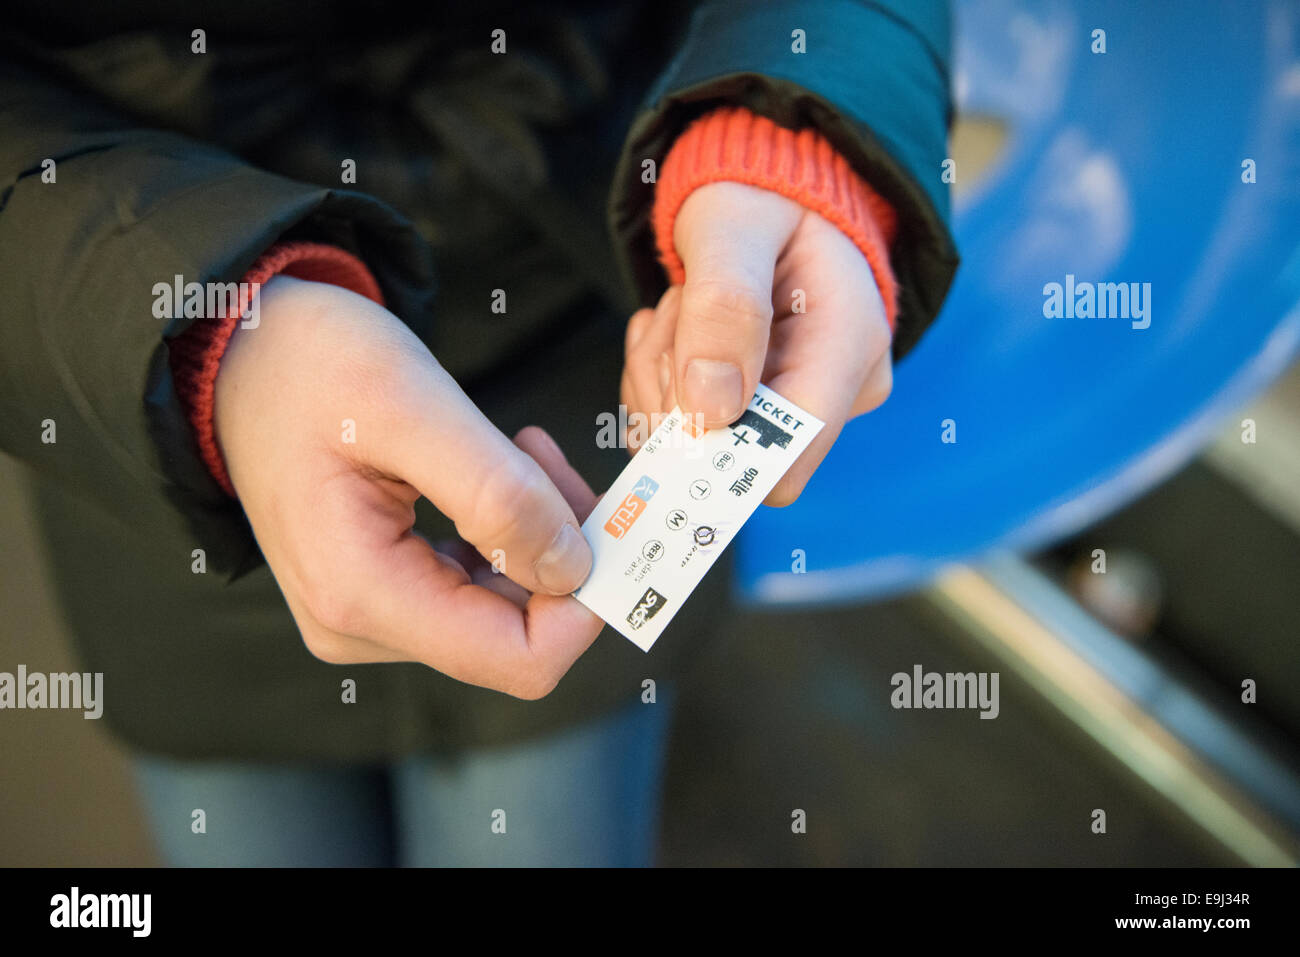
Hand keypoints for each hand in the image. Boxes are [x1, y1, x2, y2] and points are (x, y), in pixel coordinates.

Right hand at [214, 275, 601, 698]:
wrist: (240, 350)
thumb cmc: (311, 363)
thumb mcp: (414, 406)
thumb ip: (497, 494)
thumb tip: (572, 568)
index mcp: (361, 593)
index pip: (518, 660)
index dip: (584, 604)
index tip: (601, 518)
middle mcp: (359, 625)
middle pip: (517, 635)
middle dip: (561, 553)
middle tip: (551, 458)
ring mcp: (366, 613)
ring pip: (503, 609)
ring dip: (536, 535)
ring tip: (521, 450)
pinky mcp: (377, 589)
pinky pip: (475, 586)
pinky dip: (507, 533)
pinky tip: (498, 469)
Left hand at [620, 181, 892, 504]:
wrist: (768, 191)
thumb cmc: (762, 194)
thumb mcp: (734, 224)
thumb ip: (723, 305)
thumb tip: (709, 410)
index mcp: (848, 348)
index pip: (787, 460)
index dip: (717, 450)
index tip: (673, 394)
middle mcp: (835, 390)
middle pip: (730, 449)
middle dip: (674, 390)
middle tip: (674, 313)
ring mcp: (797, 402)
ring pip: (696, 439)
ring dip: (659, 375)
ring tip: (678, 306)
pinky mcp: (759, 406)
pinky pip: (683, 425)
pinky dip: (657, 379)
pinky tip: (673, 327)